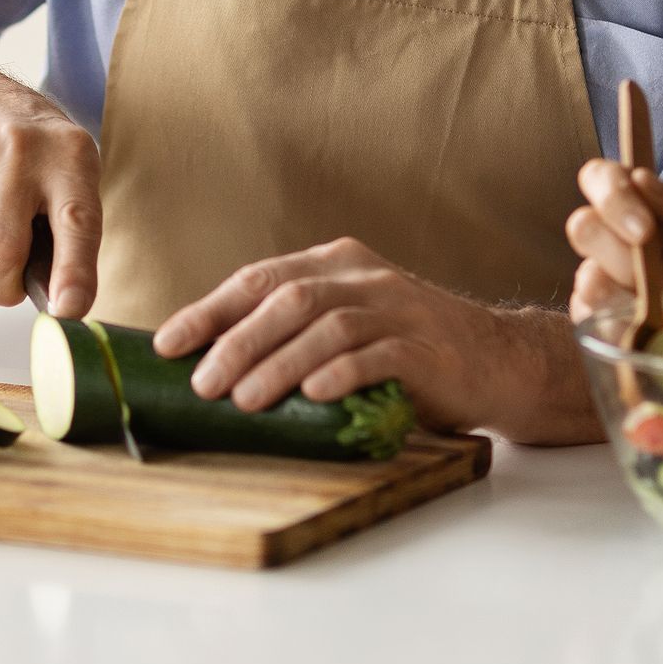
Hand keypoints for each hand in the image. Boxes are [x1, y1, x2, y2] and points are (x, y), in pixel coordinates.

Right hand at [0, 66, 101, 315]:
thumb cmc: (27, 149)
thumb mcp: (67, 167)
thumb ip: (70, 228)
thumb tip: (61, 299)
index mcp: (68, 154)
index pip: (76, 220)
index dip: (73, 271)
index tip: (69, 309)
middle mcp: (19, 152)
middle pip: (1, 250)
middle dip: (4, 286)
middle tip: (10, 286)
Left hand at [150, 237, 587, 438]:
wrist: (495, 360)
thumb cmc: (404, 350)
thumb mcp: (347, 325)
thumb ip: (295, 331)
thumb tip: (210, 366)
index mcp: (336, 263)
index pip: (259, 278)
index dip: (210, 310)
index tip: (167, 343)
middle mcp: (365, 277)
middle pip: (288, 299)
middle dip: (236, 341)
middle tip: (201, 381)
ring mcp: (398, 308)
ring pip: (326, 327)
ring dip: (278, 364)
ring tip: (243, 400)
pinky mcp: (426, 348)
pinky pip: (377, 356)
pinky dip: (338, 375)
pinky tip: (311, 397)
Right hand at [564, 159, 662, 322]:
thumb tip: (641, 178)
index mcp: (636, 207)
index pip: (599, 178)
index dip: (611, 194)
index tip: (645, 228)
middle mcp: (610, 240)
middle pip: (582, 226)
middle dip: (619, 250)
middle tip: (657, 273)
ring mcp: (600, 281)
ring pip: (587, 276)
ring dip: (630, 293)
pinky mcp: (597, 320)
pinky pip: (592, 318)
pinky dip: (624, 323)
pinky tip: (651, 326)